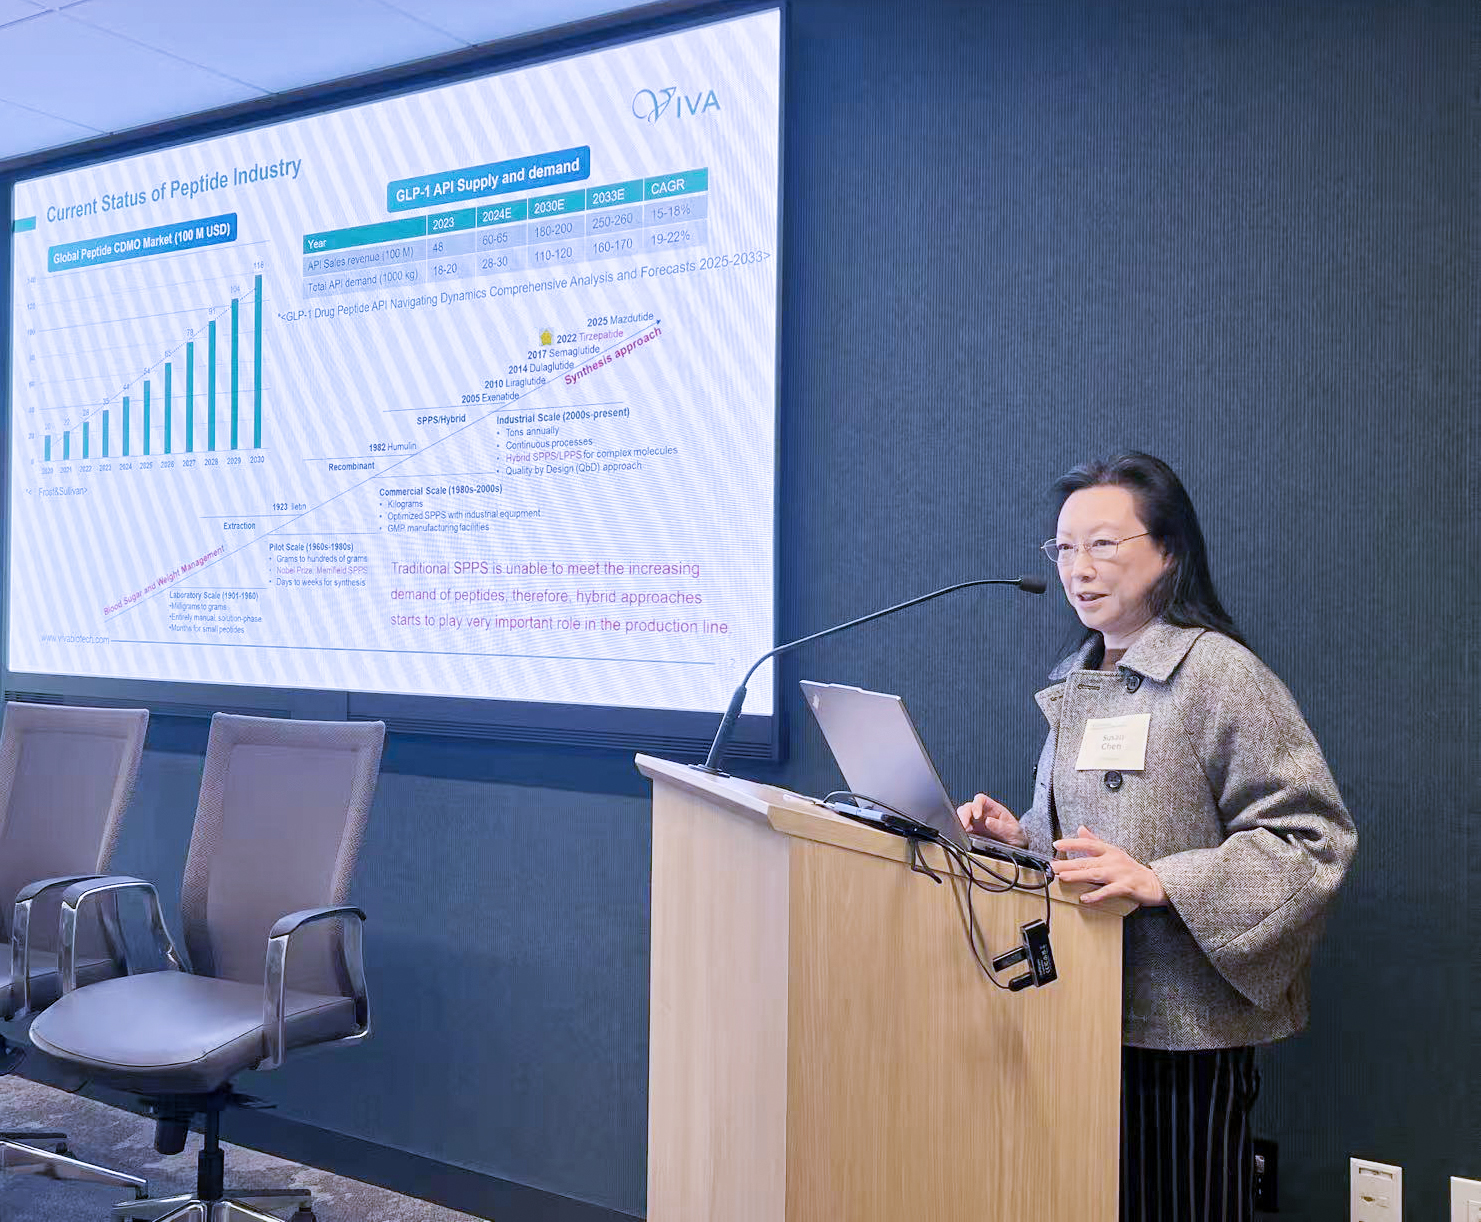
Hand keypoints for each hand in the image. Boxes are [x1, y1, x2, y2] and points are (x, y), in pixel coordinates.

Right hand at [955, 793, 1027, 847]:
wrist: (1017, 845)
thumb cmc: (1016, 835)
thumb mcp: (1013, 831)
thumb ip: (1001, 826)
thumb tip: (988, 821)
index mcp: (993, 808)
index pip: (980, 799)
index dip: (976, 805)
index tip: (977, 816)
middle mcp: (982, 813)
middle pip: (968, 807)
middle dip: (964, 815)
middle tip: (964, 826)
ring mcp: (976, 822)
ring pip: (962, 815)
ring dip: (960, 822)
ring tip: (963, 831)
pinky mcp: (973, 832)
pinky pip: (962, 828)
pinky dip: (960, 830)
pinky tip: (963, 836)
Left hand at [1051, 825, 1166, 906]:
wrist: (1155, 883)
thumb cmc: (1130, 868)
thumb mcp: (1113, 851)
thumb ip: (1095, 841)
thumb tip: (1080, 828)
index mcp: (1110, 850)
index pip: (1089, 844)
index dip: (1072, 843)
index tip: (1057, 844)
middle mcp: (1113, 860)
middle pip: (1088, 861)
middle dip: (1069, 863)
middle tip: (1052, 866)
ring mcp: (1120, 874)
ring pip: (1095, 874)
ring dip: (1078, 876)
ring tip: (1063, 877)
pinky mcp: (1126, 887)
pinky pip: (1109, 891)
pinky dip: (1097, 895)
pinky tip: (1084, 898)